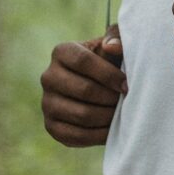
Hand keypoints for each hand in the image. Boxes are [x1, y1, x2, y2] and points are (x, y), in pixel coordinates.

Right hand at [40, 25, 126, 146]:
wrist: (102, 87)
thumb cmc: (112, 60)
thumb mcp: (116, 45)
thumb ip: (118, 38)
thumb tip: (110, 47)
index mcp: (62, 51)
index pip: (83, 61)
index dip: (109, 74)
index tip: (127, 84)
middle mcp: (48, 76)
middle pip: (84, 90)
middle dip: (110, 97)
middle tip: (126, 100)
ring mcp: (47, 103)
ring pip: (81, 114)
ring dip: (107, 116)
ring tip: (122, 113)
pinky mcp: (51, 126)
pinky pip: (75, 136)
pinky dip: (98, 135)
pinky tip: (113, 128)